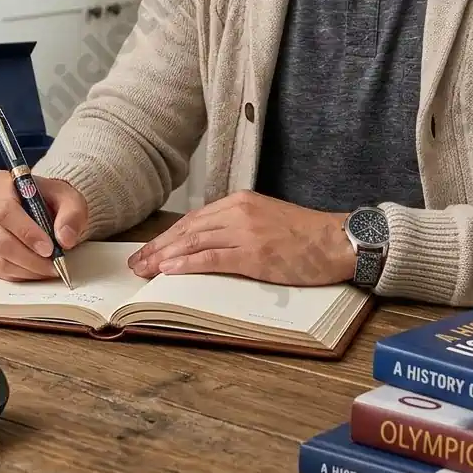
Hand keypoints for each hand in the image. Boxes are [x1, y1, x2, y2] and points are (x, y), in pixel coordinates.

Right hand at [0, 170, 87, 281]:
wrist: (42, 208)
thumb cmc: (51, 200)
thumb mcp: (69, 199)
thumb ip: (71, 214)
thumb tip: (65, 238)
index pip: (5, 210)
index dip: (27, 232)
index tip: (48, 247)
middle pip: (0, 239)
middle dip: (30, 257)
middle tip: (53, 264)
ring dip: (26, 269)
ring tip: (48, 268)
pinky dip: (18, 274)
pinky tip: (35, 270)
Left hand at [126, 191, 356, 286]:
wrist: (337, 240)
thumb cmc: (305, 234)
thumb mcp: (266, 217)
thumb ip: (237, 224)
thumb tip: (208, 242)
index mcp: (239, 201)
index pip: (193, 219)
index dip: (167, 236)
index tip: (148, 250)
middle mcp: (238, 211)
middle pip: (188, 229)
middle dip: (158, 247)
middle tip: (136, 263)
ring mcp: (246, 232)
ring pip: (195, 242)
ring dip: (165, 257)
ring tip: (145, 270)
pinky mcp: (255, 253)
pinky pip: (213, 258)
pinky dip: (188, 264)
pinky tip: (170, 270)